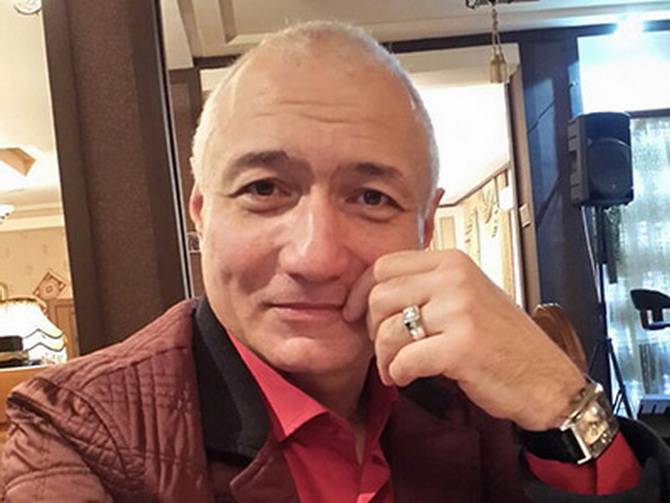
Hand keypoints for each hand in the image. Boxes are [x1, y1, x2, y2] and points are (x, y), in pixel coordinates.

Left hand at [343, 249, 585, 430]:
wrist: (547, 379)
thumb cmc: (501, 341)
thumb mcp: (466, 295)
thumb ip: (425, 287)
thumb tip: (370, 293)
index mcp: (452, 261)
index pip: (383, 265)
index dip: (360, 292)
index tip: (355, 314)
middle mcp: (455, 278)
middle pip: (379, 296)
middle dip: (371, 328)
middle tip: (384, 348)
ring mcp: (460, 310)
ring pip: (387, 330)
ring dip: (383, 357)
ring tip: (395, 369)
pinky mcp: (461, 346)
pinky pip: (404, 359)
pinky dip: (397, 374)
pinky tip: (407, 378)